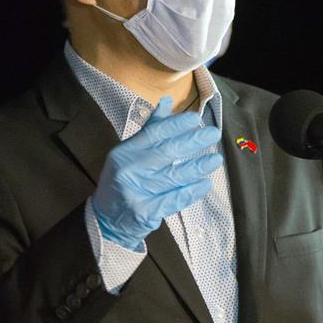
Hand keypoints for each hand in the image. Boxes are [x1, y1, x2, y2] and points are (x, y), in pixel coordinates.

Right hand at [92, 96, 222, 249]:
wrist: (107, 220)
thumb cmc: (122, 181)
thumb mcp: (129, 153)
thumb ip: (150, 129)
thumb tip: (167, 102)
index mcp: (124, 151)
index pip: (154, 134)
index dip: (176, 125)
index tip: (196, 118)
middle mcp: (129, 170)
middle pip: (166, 152)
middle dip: (193, 141)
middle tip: (214, 134)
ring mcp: (136, 192)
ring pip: (174, 176)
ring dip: (198, 167)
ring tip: (216, 159)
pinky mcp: (146, 212)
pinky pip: (174, 199)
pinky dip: (192, 191)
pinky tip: (205, 184)